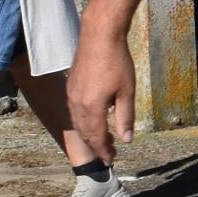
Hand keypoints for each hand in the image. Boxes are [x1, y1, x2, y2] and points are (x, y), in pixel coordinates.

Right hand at [66, 28, 135, 165]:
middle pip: (85, 133)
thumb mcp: (127, 92)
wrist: (99, 36)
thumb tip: (126, 140)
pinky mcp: (70, 86)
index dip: (104, 151)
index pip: (96, 137)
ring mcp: (71, 95)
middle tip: (108, 154)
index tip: (111, 160)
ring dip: (89, 135)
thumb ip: (125, 118)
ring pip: (78, 123)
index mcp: (91, 107)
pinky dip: (83, 122)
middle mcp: (77, 103)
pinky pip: (74, 112)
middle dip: (96, 146)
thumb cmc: (117, 61)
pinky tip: (92, 122)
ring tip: (103, 141)